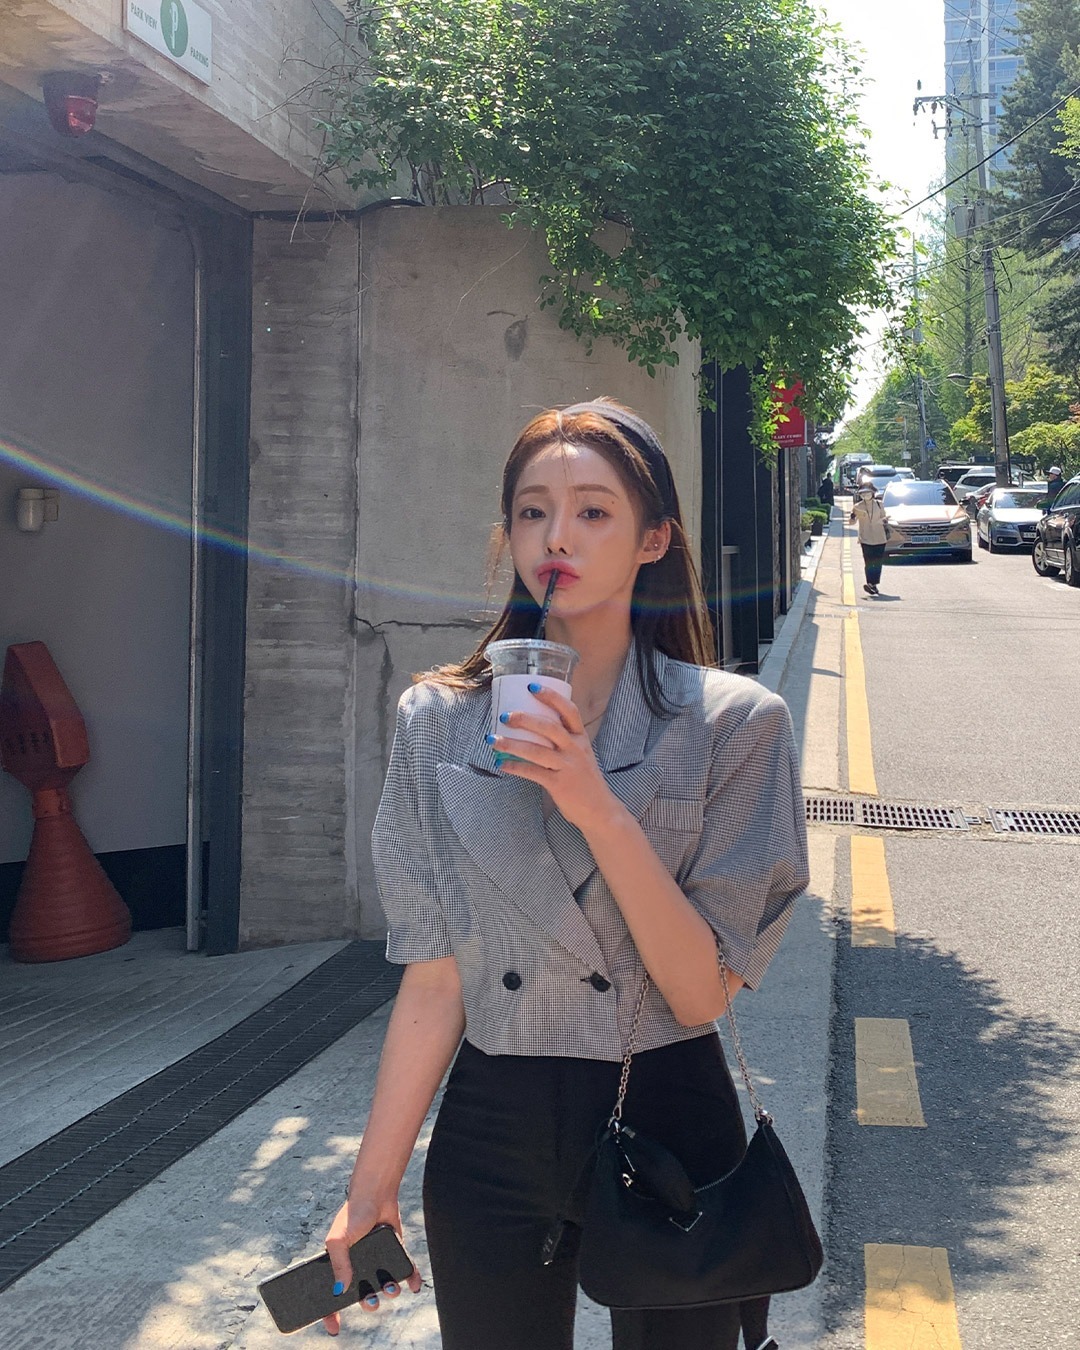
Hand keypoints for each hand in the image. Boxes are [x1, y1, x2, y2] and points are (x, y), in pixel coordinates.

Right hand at [321, 1192, 421, 1335]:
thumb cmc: (353, 1213)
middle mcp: (359, 1264)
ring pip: (383, 1285)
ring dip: (389, 1292)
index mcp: (341, 1263)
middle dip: (368, 1303)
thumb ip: (339, 1264)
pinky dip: (409, 1279)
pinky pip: (403, 1270)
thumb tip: (340, 1290)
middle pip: (361, 1293)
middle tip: (372, 1303)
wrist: (377, 1193)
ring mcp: (377, 1259)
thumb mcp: (338, 1239)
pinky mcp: (394, 1251)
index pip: (333, 1293)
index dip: (331, 1312)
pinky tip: (413, 1285)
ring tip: (392, 1289)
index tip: (334, 1327)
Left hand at [491, 686, 624, 834]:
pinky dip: (514, 767)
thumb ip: (561, 742)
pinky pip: (532, 773)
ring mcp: (568, 767)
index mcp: (581, 738)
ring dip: (511, 744)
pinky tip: (501, 764)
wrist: (599, 810)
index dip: (551, 697)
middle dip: (525, 719)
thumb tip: (530, 728)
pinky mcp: (559, 784)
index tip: (532, 687)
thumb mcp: (579, 755)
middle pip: (549, 727)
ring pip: (536, 751)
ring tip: (492, 740)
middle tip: (505, 716)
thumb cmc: (584, 780)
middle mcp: (575, 749)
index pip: (569, 710)